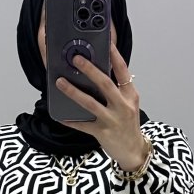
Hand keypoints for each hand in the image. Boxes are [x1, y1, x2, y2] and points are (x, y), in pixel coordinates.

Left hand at [55, 40, 146, 172]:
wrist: (134, 151)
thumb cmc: (128, 125)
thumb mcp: (128, 104)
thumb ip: (117, 89)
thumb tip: (97, 72)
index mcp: (130, 95)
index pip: (123, 71)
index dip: (114, 56)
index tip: (106, 42)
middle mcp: (122, 106)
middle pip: (105, 84)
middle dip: (90, 70)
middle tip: (76, 58)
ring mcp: (112, 120)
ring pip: (90, 103)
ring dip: (74, 92)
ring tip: (60, 82)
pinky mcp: (102, 133)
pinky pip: (83, 125)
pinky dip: (70, 120)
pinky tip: (59, 115)